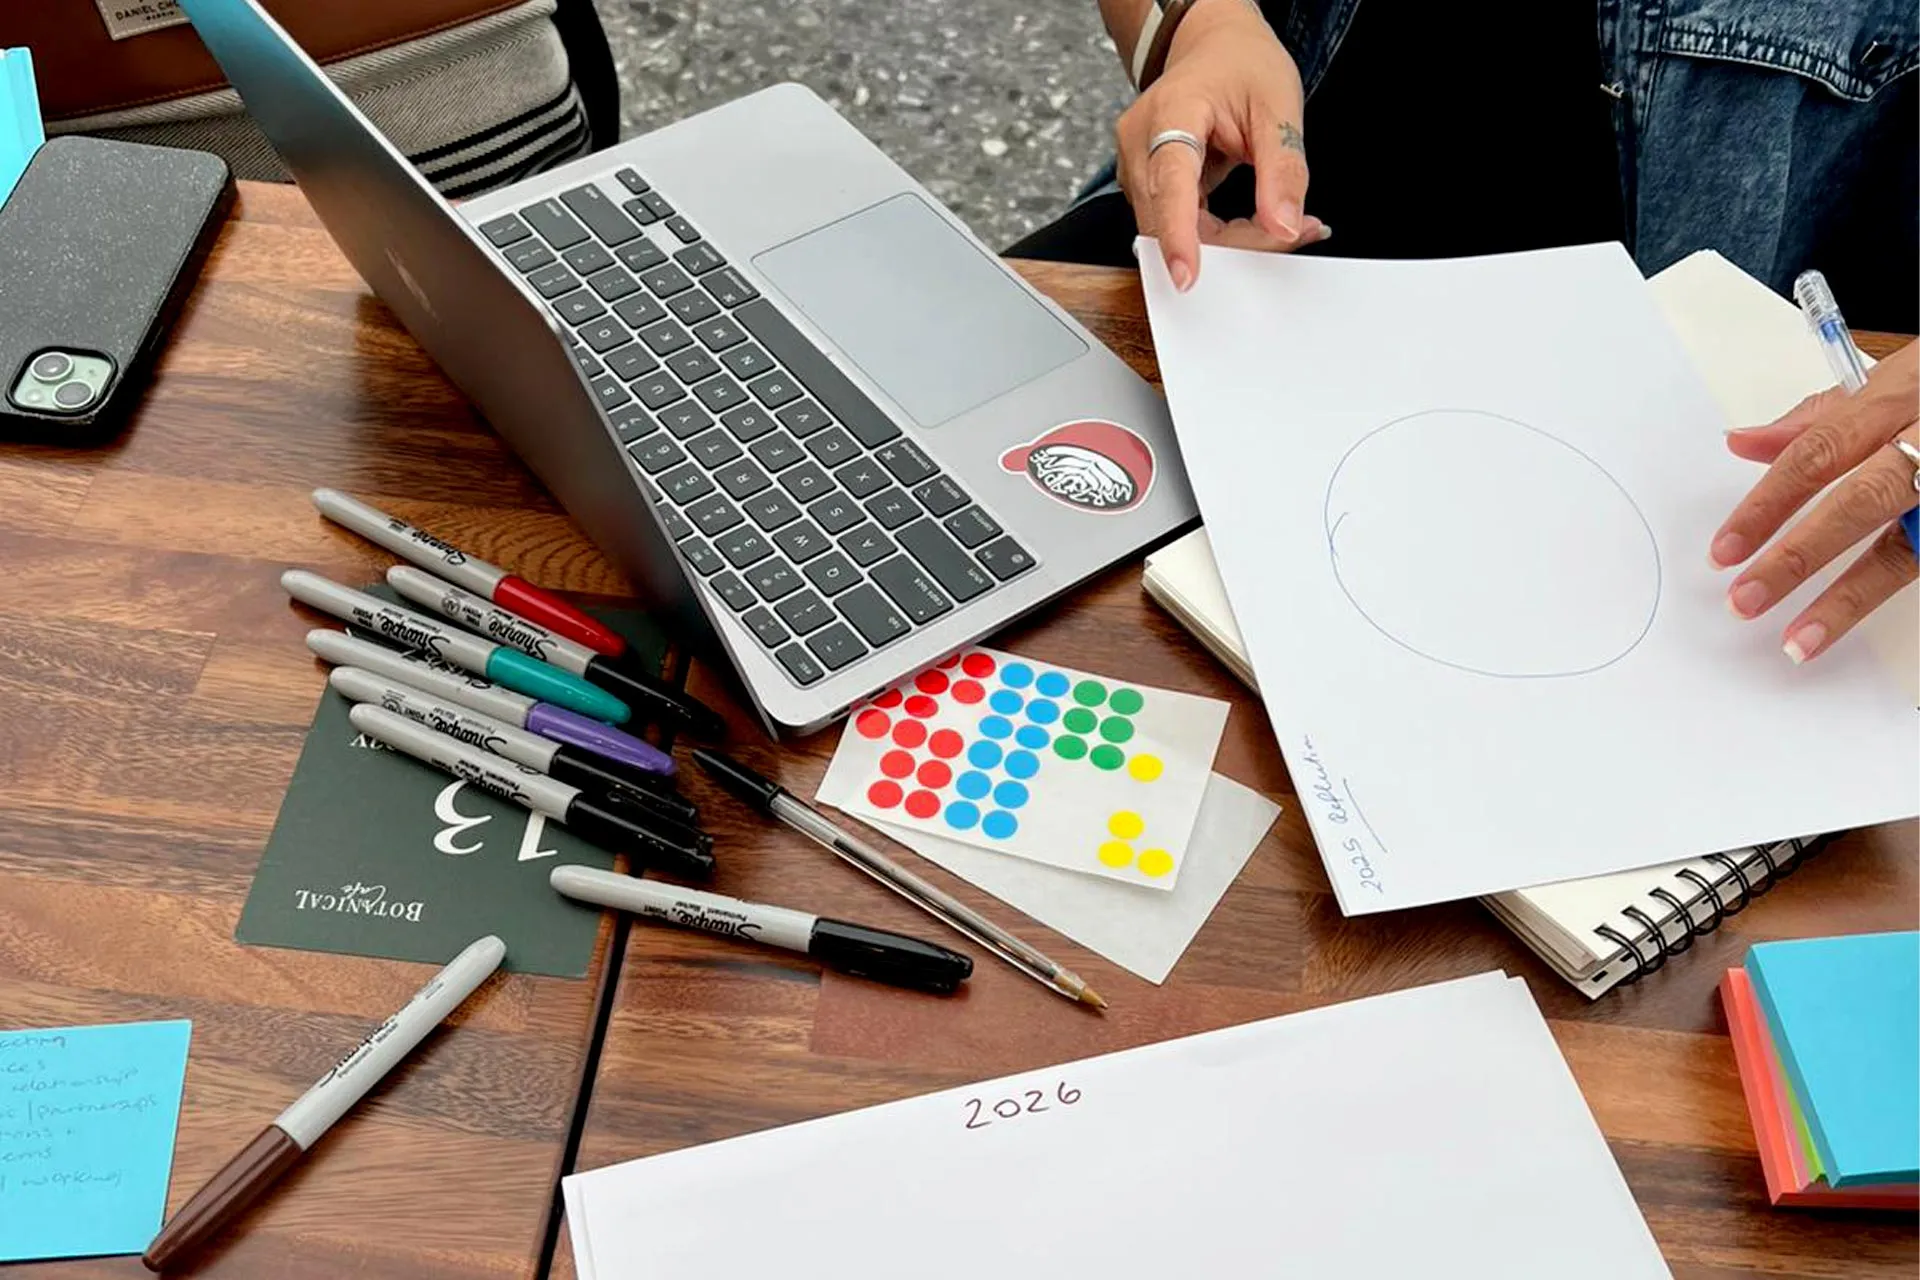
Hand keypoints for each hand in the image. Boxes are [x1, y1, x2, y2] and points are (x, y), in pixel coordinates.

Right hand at [1115, 0, 1323, 290]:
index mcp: (1171, 112)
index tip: (1189, 275)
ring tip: (1275, 222)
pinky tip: (1250, 221)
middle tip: (1293, 233)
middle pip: (1171, 218)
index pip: (1169, 183)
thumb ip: (1284, 169)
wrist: (1213, 47)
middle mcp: (1140, 142)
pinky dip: (1215, 234)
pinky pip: (1177, 224)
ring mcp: (1137, 165)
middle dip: (1230, 242)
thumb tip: (1283, 227)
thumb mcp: (1279, 106)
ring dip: (1225, 242)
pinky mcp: (1146, 183)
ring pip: (1172, 230)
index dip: (1178, 234)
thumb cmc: (1241, 66)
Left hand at [1711, 341, 1918, 662]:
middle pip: (1861, 502)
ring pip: (1905, 548)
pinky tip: (1847, 626)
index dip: (1766, 505)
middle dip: (1799, 555)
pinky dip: (1886, 589)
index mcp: (1900, 399)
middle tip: (1745, 598)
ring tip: (1801, 640)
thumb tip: (1742, 442)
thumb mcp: (1891, 383)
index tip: (1724, 551)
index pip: (1818, 454)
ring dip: (1849, 598)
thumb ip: (1820, 419)